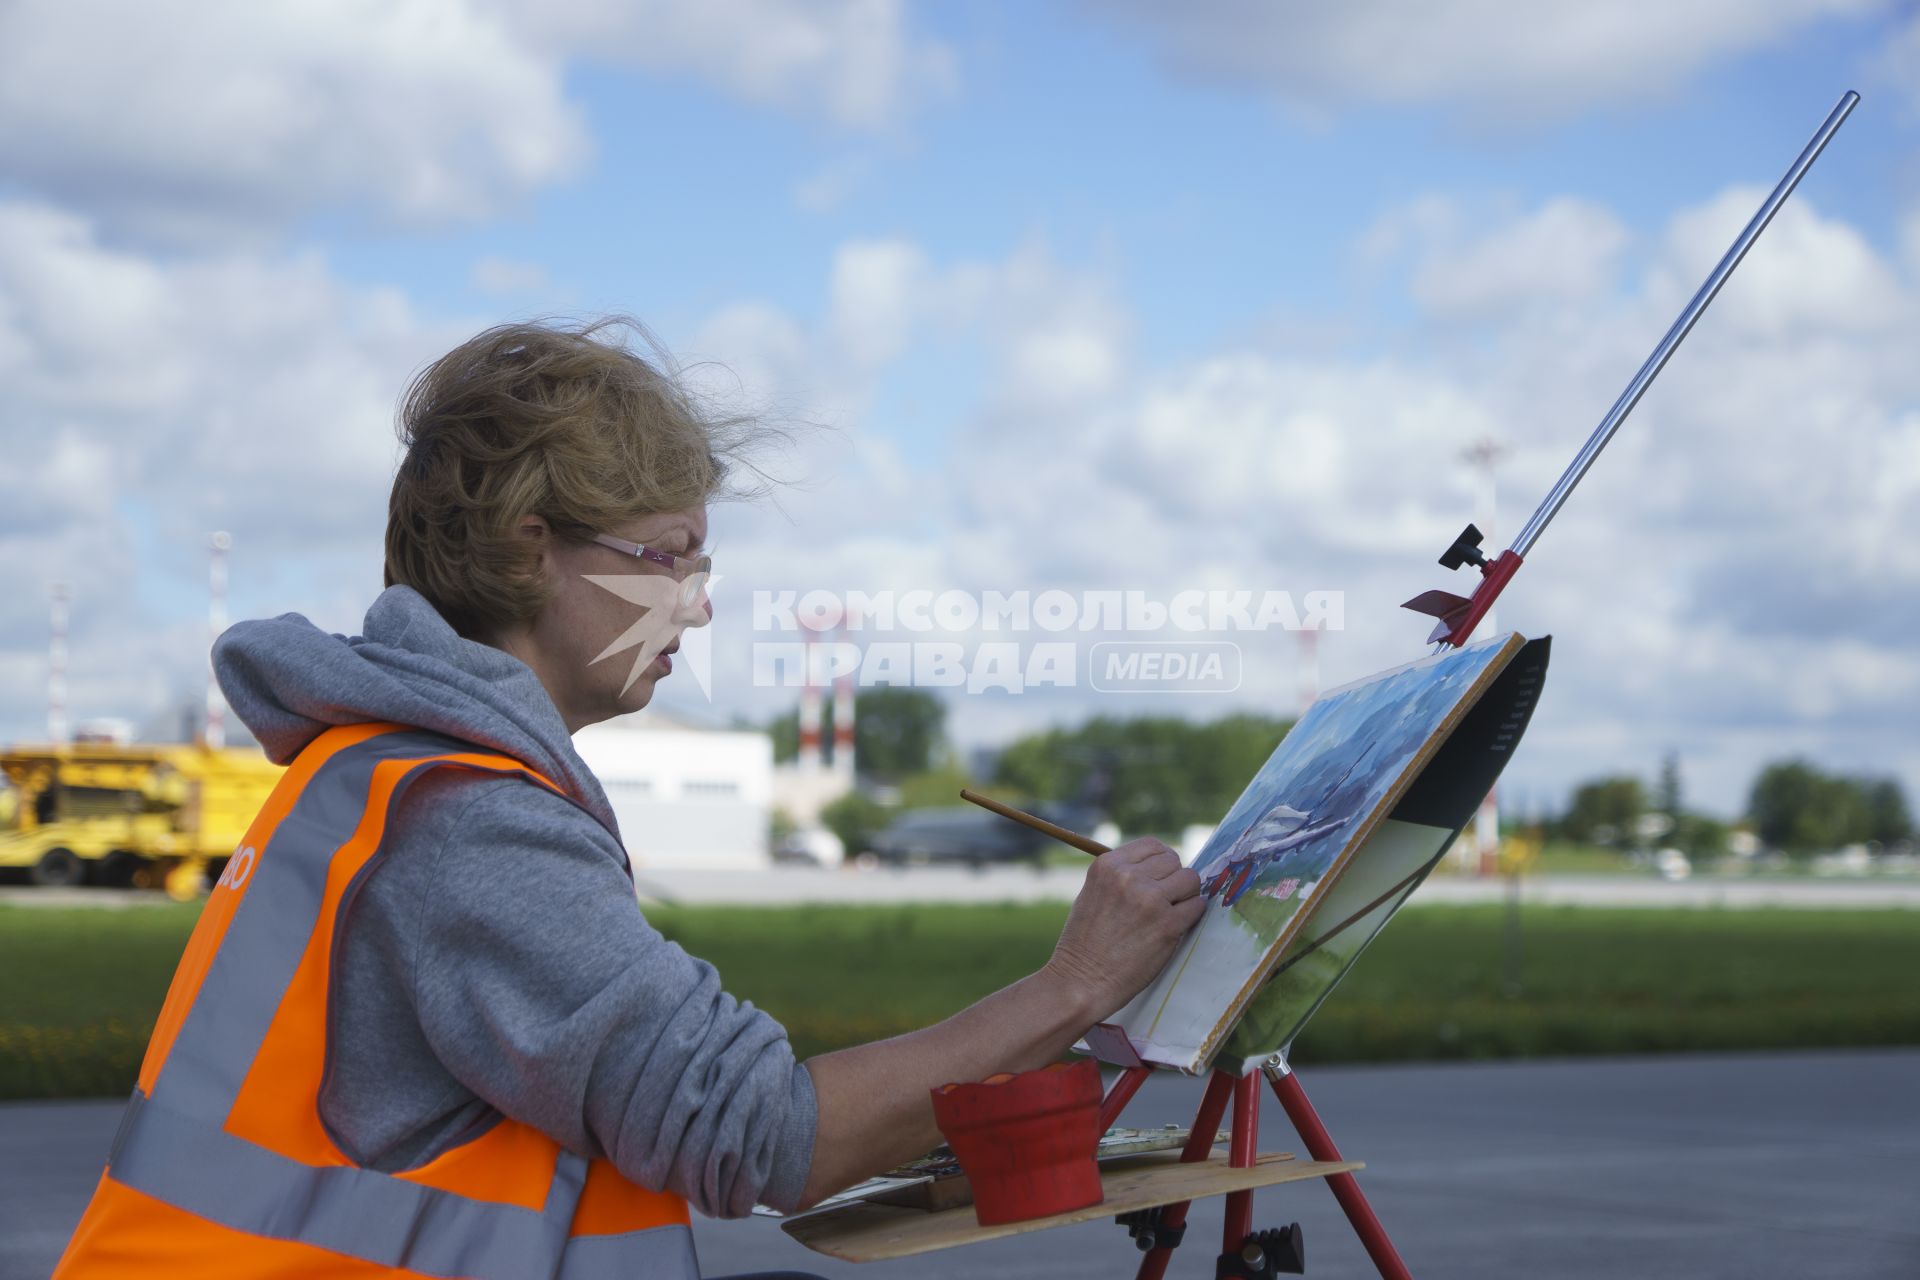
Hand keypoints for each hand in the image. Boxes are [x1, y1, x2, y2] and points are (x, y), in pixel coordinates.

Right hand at [1043, 837, 1205, 1021]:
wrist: (1081, 981)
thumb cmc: (1085, 942)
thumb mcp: (1093, 893)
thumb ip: (1122, 876)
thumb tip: (1160, 868)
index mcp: (1107, 865)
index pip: (1153, 846)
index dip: (1162, 862)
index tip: (1162, 877)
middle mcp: (1129, 877)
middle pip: (1174, 861)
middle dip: (1173, 879)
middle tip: (1165, 900)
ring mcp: (1150, 900)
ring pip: (1191, 880)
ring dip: (1186, 895)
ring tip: (1170, 913)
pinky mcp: (1168, 925)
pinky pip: (1197, 906)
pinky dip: (1191, 915)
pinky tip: (1175, 927)